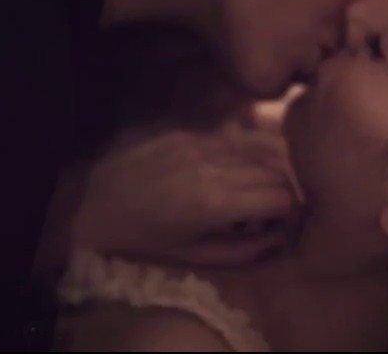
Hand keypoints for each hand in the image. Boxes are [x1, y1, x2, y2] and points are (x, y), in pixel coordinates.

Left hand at [71, 125, 303, 266]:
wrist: (93, 202)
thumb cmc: (144, 239)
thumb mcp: (195, 257)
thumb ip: (246, 249)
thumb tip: (283, 235)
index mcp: (215, 201)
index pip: (282, 196)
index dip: (294, 212)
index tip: (289, 223)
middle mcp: (213, 164)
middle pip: (277, 170)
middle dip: (286, 191)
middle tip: (277, 211)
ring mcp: (201, 141)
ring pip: (259, 149)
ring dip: (268, 171)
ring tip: (256, 193)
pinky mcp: (188, 130)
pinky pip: (233, 140)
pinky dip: (244, 157)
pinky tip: (231, 175)